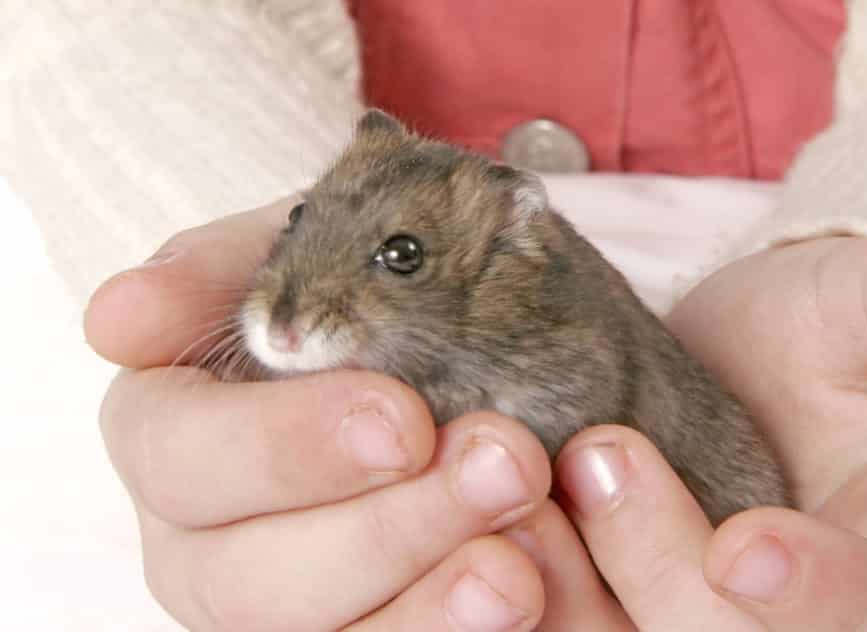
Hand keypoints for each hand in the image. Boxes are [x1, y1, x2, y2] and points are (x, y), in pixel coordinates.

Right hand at [86, 198, 553, 630]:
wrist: (430, 338)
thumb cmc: (349, 293)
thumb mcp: (296, 253)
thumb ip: (214, 273)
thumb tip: (119, 320)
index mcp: (169, 434)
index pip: (177, 454)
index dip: (284, 447)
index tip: (404, 420)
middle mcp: (201, 537)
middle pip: (246, 577)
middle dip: (384, 527)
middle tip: (502, 462)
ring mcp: (273, 601)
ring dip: (426, 602)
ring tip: (520, 559)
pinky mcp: (347, 624)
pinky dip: (447, 628)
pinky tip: (520, 588)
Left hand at [504, 233, 866, 630]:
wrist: (733, 375)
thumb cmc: (820, 342)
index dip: (827, 600)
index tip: (747, 548)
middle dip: (667, 576)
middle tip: (600, 458)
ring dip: (577, 601)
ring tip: (518, 499)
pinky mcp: (632, 623)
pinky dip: (534, 602)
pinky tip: (488, 530)